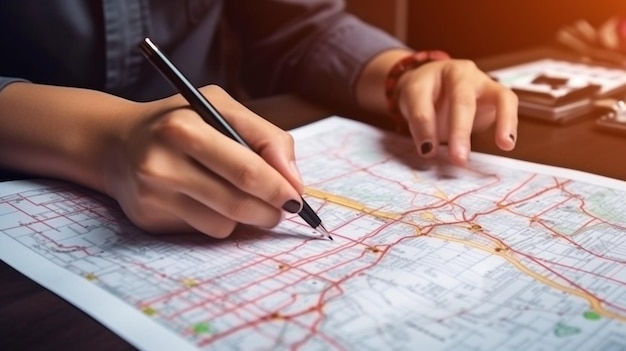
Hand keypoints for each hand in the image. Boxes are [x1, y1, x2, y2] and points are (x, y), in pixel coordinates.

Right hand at [103, 85, 304, 237]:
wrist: (115, 142)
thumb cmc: (180, 121)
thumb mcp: (220, 107)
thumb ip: (265, 137)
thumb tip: (294, 181)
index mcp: (183, 128)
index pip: (247, 171)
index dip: (280, 188)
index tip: (297, 197)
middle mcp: (161, 164)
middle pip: (238, 204)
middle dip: (271, 211)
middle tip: (283, 208)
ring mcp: (152, 196)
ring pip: (224, 225)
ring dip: (245, 217)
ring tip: (243, 198)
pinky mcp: (148, 219)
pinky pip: (203, 232)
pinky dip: (218, 221)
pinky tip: (207, 200)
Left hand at [395, 58, 517, 164]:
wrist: (434, 81)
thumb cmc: (423, 93)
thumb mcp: (412, 104)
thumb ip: (420, 124)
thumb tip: (429, 150)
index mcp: (431, 74)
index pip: (424, 99)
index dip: (424, 126)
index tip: (427, 151)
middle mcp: (461, 73)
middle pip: (462, 100)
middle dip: (460, 131)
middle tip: (459, 159)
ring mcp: (482, 81)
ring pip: (497, 96)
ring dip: (503, 120)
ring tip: (505, 144)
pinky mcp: (496, 94)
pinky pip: (508, 104)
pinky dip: (509, 122)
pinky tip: (507, 142)